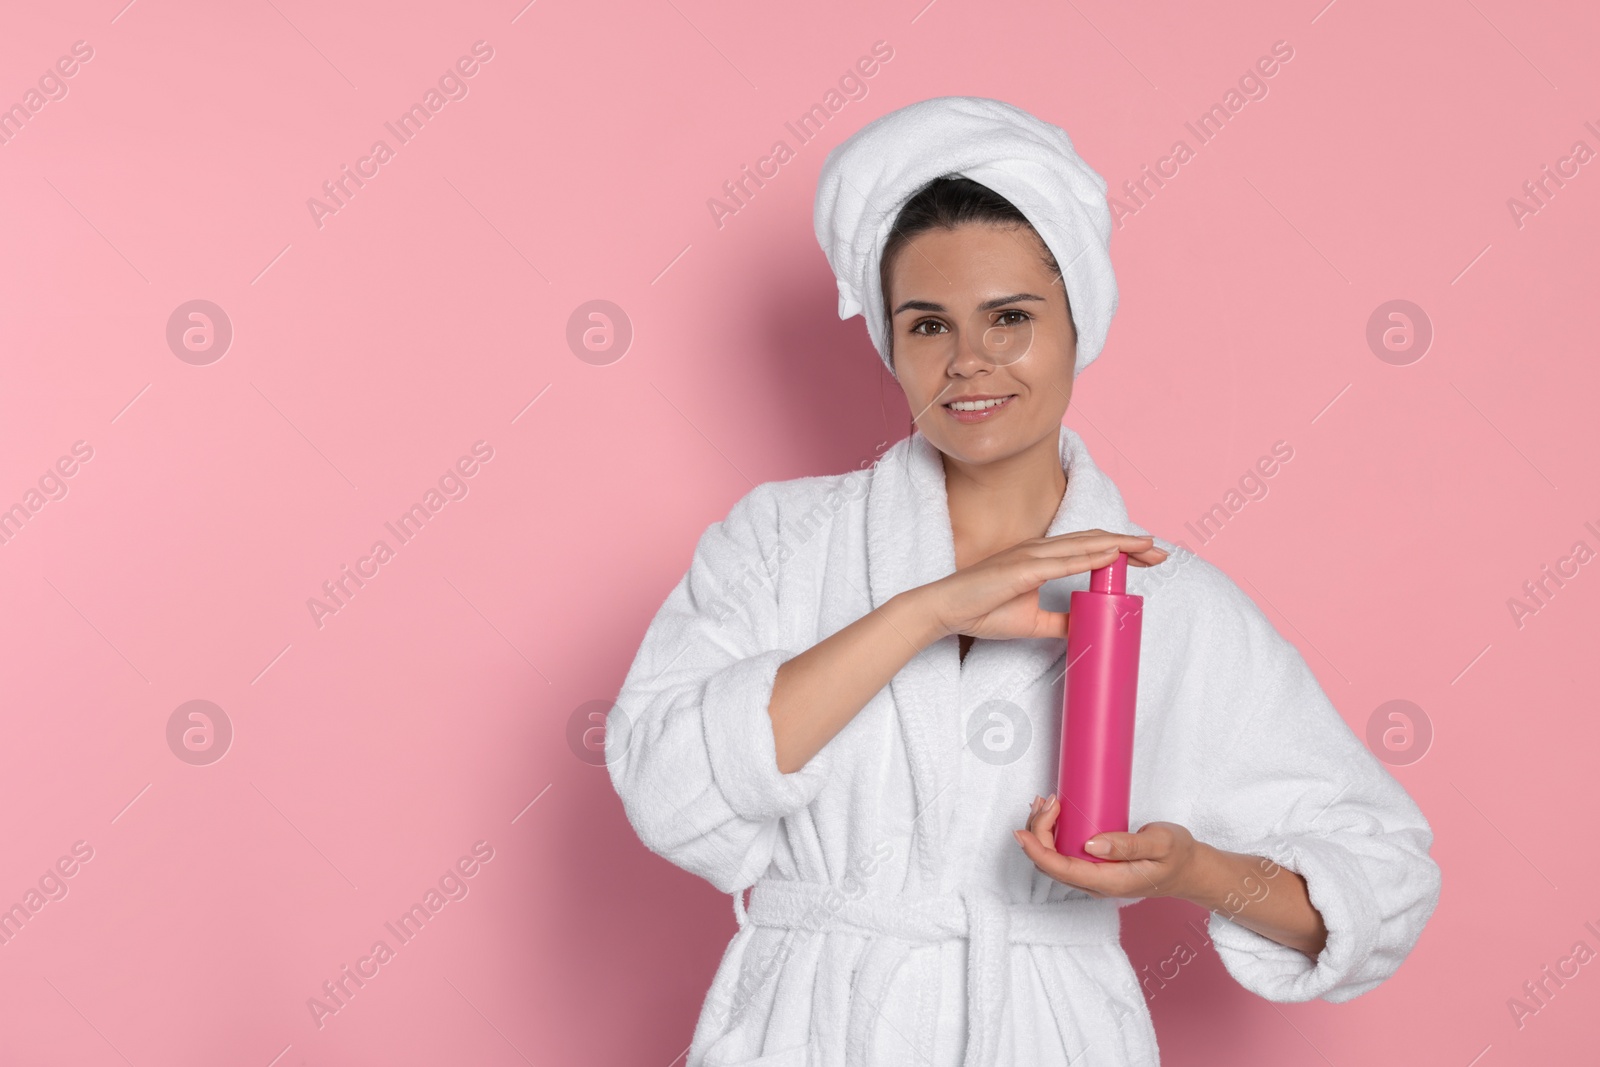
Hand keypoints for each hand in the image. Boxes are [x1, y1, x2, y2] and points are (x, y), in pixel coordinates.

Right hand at [923, 530, 1166, 642]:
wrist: (946, 611)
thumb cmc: (982, 610)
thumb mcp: (1033, 621)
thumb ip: (1061, 621)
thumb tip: (1089, 626)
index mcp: (1040, 558)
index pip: (1088, 548)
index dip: (1119, 549)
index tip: (1147, 556)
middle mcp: (1038, 550)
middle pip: (1093, 541)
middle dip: (1129, 544)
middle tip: (1161, 550)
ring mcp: (1030, 556)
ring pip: (1083, 545)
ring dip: (1117, 544)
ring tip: (1147, 547)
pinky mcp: (1021, 568)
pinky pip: (1061, 561)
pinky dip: (1089, 555)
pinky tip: (1111, 553)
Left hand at [1012, 794, 1202, 900]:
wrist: (1190, 870)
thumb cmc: (1178, 856)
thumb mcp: (1161, 844)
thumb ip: (1128, 845)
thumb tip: (1092, 845)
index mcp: (1109, 882)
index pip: (1060, 870)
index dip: (1036, 850)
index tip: (1023, 829)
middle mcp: (1095, 885)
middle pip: (1050, 864)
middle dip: (1038, 832)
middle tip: (1047, 800)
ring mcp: (1094, 879)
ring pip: (1054, 860)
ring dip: (1042, 831)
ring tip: (1045, 802)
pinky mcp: (1095, 869)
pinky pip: (1064, 855)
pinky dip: (1052, 834)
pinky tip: (1053, 814)